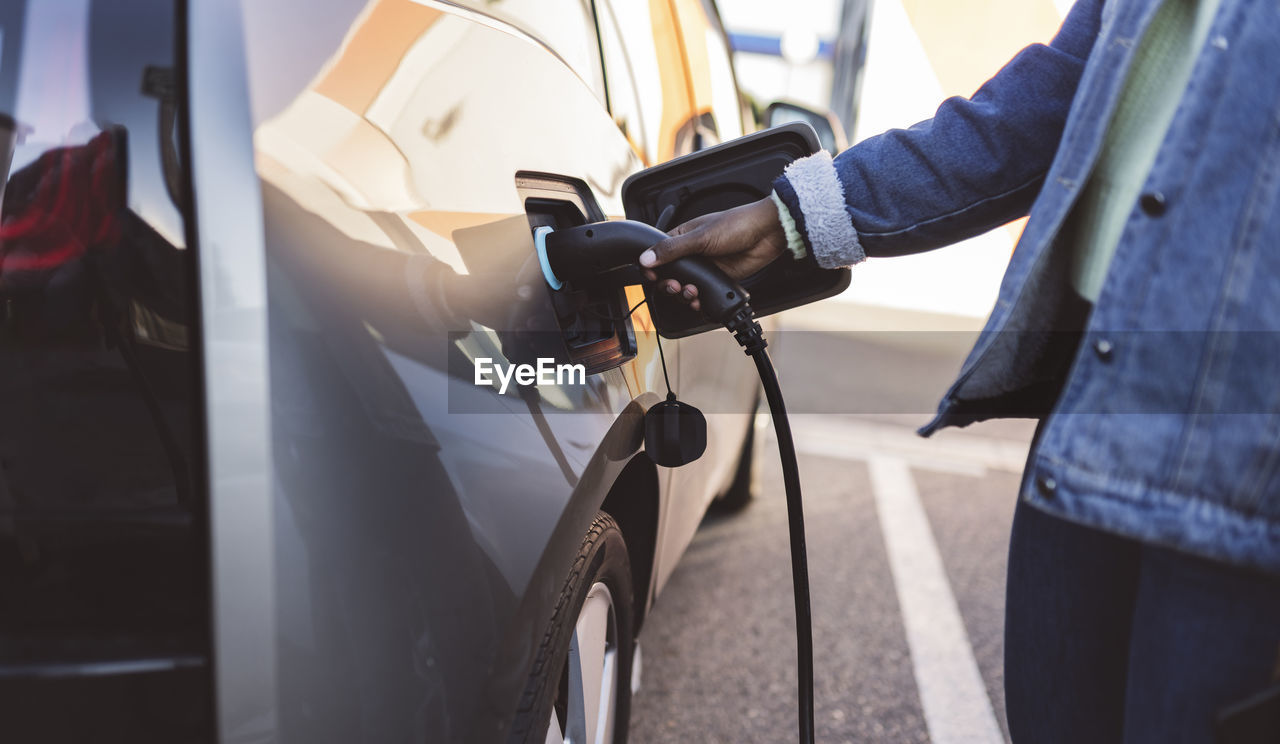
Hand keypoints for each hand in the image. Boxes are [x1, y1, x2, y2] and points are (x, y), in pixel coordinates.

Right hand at [639, 197, 786, 312]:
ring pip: (685, 288)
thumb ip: (671, 250)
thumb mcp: (700, 237)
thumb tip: (645, 258)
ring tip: (692, 292)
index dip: (653, 269)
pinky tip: (700, 300)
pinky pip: (703, 295)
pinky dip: (699, 301)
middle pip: (670, 276)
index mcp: (682, 237)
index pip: (658, 255)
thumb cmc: (736, 225)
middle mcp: (692, 254)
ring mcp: (705, 267)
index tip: (653, 277)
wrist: (766, 233)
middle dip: (670, 286)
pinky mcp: (718, 279)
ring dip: (685, 295)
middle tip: (676, 287)